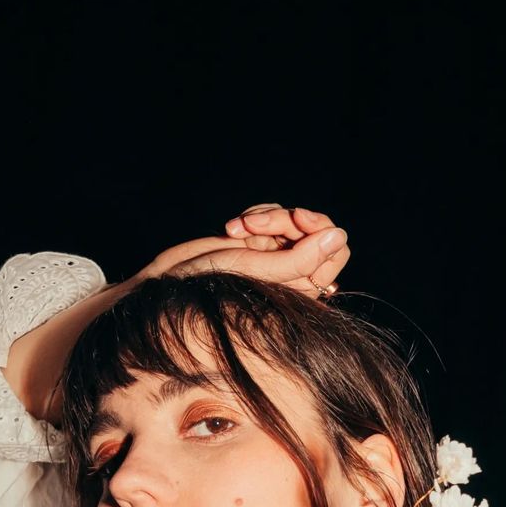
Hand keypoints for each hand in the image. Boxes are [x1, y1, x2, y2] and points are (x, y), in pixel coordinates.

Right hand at [126, 204, 349, 300]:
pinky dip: (255, 215)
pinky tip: (231, 227)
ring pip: (292, 221)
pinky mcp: (257, 244)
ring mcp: (275, 257)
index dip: (318, 228)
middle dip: (286, 218)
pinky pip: (271, 219)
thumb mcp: (256, 271)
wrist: (167, 290)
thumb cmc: (208, 290)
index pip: (335, 251)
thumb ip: (301, 259)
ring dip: (265, 216)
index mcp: (302, 290)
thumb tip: (337, 236)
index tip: (295, 217)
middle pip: (316, 230)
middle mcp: (293, 274)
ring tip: (234, 228)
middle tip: (253, 222)